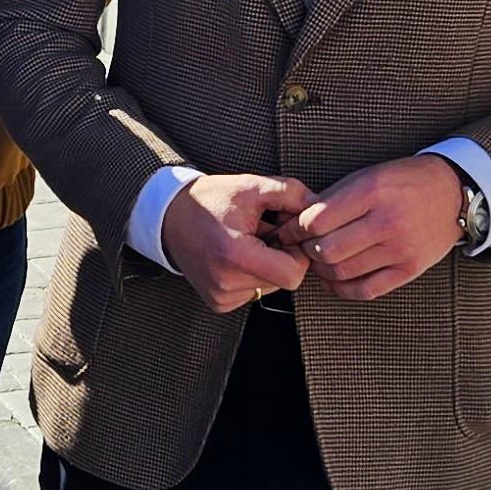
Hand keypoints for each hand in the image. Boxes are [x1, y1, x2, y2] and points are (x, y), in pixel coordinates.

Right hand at [161, 170, 312, 312]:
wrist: (170, 217)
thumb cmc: (211, 200)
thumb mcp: (251, 186)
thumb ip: (290, 193)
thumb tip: (320, 208)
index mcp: (235, 256)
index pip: (294, 274)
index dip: (297, 253)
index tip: (284, 232)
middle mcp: (226, 284)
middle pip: (284, 281)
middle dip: (283, 255)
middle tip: (265, 232)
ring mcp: (221, 298)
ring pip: (271, 287)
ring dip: (268, 265)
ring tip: (249, 241)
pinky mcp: (218, 304)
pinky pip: (253, 292)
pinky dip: (252, 275)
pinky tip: (237, 255)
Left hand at [294, 155, 468, 303]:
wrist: (453, 192)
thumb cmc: (405, 181)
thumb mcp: (368, 175)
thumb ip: (333, 198)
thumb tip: (295, 221)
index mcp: (372, 192)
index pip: (317, 220)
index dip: (294, 229)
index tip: (287, 231)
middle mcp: (387, 221)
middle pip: (326, 250)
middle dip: (305, 250)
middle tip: (301, 246)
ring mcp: (400, 249)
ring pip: (342, 272)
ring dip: (321, 270)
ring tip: (319, 260)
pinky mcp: (409, 270)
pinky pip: (365, 290)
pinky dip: (342, 289)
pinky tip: (335, 279)